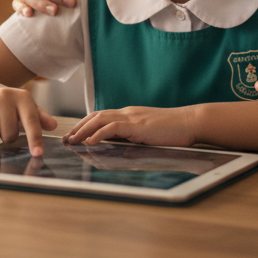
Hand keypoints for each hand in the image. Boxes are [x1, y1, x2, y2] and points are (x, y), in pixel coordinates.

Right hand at [0, 82, 57, 155]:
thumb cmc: (9, 104)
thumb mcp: (26, 107)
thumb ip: (39, 118)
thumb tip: (53, 125)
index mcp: (23, 97)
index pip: (31, 121)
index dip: (35, 139)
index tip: (38, 153)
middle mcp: (6, 95)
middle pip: (9, 134)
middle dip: (7, 137)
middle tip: (4, 125)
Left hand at [63, 105, 198, 147]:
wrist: (190, 122)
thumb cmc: (174, 130)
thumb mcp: (149, 132)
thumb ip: (134, 135)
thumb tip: (119, 145)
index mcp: (130, 115)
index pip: (102, 116)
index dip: (86, 124)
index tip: (74, 134)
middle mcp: (128, 113)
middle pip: (96, 115)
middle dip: (79, 126)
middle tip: (66, 138)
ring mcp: (133, 117)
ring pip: (100, 119)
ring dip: (83, 129)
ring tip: (72, 140)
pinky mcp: (138, 125)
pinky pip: (113, 127)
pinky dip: (99, 133)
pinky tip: (90, 141)